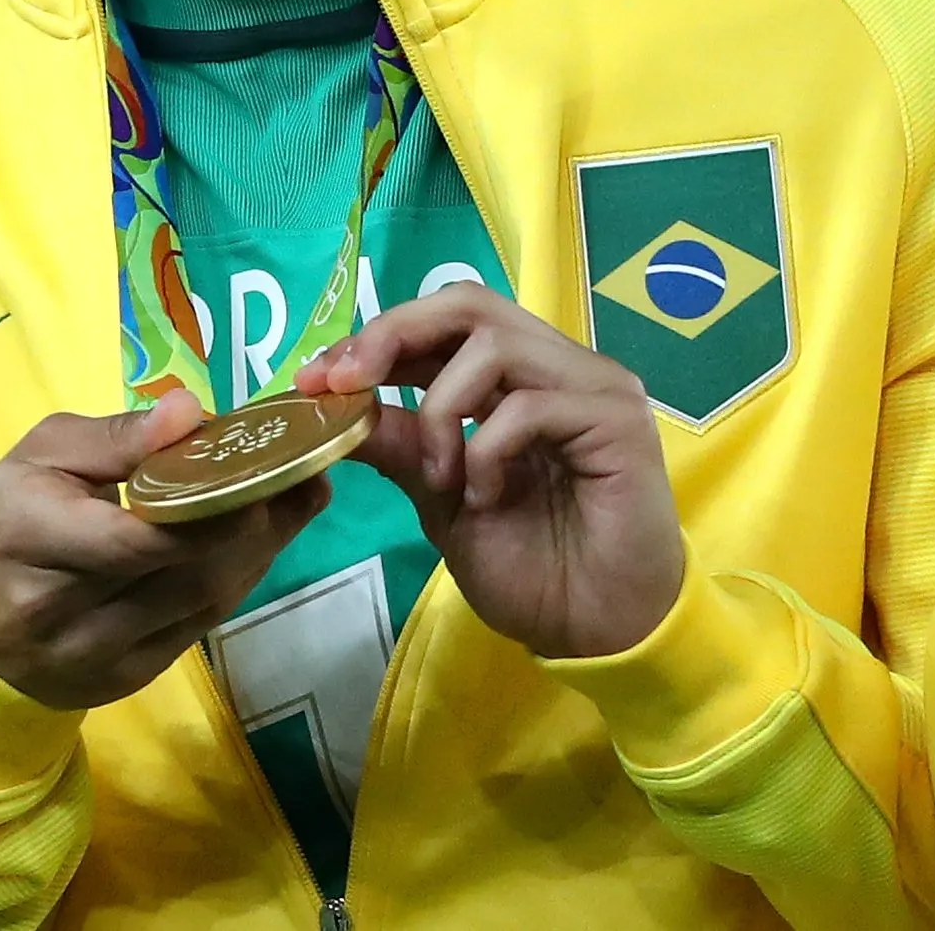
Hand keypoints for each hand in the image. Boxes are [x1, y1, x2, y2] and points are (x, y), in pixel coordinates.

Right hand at [0, 390, 334, 709]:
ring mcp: (97, 654)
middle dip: (255, 524)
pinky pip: (200, 628)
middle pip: (184, 572)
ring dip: (259, 553)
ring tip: (296, 503)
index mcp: (26, 535)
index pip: (134, 536)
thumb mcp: (38, 456)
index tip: (262, 463)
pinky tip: (257, 546)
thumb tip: (190, 412)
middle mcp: (59, 607)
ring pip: (204, 604)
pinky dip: (236, 582)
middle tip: (304, 476)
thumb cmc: (6, 522)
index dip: (209, 507)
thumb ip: (114, 436)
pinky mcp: (127, 679)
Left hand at [295, 287, 681, 658]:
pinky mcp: (620, 421)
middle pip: (468, 303)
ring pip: (493, 346)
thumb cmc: (530, 566)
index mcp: (515, 379)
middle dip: (392, 336)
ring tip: (442, 479)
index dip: (374, 338)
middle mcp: (558, 367)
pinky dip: (487, 450)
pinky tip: (488, 498)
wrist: (595, 630)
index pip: (441, 321)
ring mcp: (595, 387)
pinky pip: (529, 405)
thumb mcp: (439, 498)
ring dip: (442, 410)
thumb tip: (331, 397)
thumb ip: (399, 443)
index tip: (315, 378)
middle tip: (346, 385)